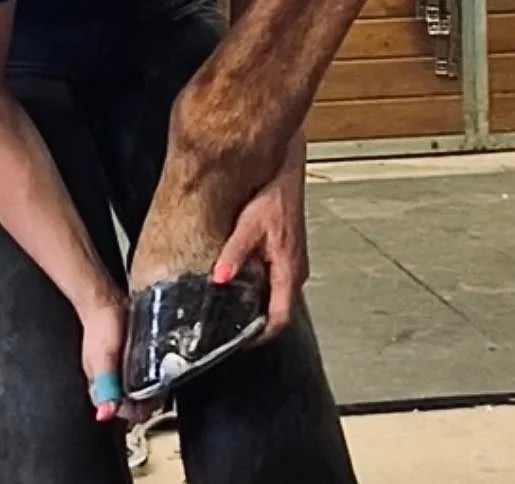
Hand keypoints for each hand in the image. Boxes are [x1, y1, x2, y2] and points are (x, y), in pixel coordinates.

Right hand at [77, 290, 158, 426]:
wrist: (103, 298)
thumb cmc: (101, 326)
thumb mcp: (104, 358)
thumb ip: (105, 386)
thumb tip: (104, 414)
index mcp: (100, 386)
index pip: (122, 412)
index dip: (139, 411)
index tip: (155, 403)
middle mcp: (107, 380)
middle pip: (129, 402)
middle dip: (146, 401)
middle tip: (163, 391)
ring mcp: (116, 366)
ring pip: (133, 387)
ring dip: (148, 388)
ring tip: (163, 380)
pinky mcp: (124, 354)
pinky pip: (136, 370)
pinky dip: (146, 372)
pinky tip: (154, 366)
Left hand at [209, 167, 307, 342]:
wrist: (287, 173)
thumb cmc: (274, 196)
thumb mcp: (250, 225)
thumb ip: (234, 254)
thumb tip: (219, 278)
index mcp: (289, 271)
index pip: (280, 320)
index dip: (260, 337)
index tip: (239, 342)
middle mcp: (295, 271)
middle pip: (278, 311)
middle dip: (255, 323)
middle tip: (229, 327)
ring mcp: (293, 263)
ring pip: (276, 296)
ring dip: (257, 305)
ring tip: (231, 307)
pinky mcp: (287, 254)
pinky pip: (275, 281)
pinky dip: (260, 288)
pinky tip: (241, 280)